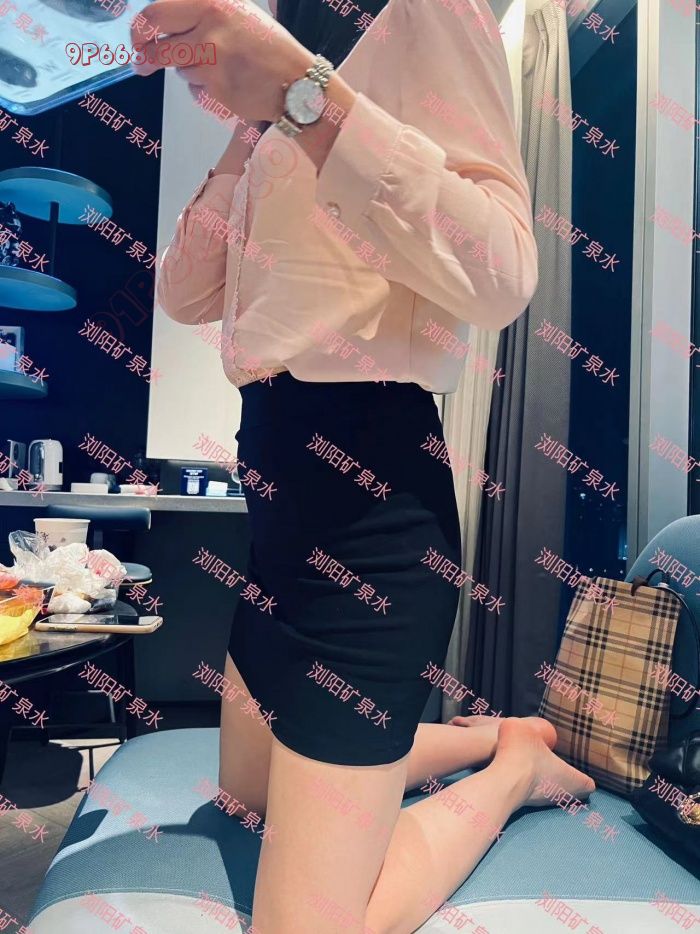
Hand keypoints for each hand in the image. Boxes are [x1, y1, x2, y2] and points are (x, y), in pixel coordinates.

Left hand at [129, 0, 315, 123]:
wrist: (298, 83)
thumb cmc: (269, 47)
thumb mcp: (238, 12)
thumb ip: (203, 13)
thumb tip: (163, 22)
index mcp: (213, 4)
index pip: (157, 13)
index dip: (140, 28)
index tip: (138, 38)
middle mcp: (210, 30)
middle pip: (157, 46)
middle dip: (144, 56)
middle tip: (142, 62)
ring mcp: (212, 63)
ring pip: (180, 70)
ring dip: (189, 71)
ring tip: (218, 68)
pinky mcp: (217, 91)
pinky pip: (196, 91)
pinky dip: (205, 90)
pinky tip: (228, 83)